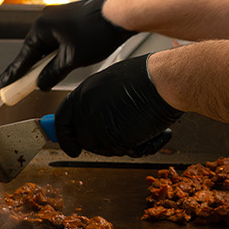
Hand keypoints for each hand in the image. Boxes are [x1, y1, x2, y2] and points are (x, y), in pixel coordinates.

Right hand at [0, 0, 134, 91]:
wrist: (120, 15)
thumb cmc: (96, 32)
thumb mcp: (71, 59)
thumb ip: (52, 74)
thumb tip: (41, 84)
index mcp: (42, 27)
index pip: (23, 56)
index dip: (13, 73)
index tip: (1, 84)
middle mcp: (47, 20)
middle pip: (33, 50)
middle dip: (27, 69)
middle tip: (15, 85)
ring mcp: (59, 19)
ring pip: (47, 46)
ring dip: (44, 62)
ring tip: (37, 79)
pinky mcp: (70, 21)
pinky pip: (57, 41)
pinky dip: (55, 54)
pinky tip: (57, 64)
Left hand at [51, 55, 182, 156]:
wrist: (165, 80)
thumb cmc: (149, 78)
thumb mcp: (113, 84)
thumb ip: (99, 102)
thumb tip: (92, 121)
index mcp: (86, 90)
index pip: (63, 119)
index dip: (66, 137)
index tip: (72, 148)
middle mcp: (87, 106)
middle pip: (84, 139)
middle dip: (102, 144)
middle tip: (122, 137)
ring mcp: (98, 121)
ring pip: (104, 148)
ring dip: (122, 144)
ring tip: (140, 126)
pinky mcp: (114, 135)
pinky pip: (123, 151)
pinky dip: (139, 146)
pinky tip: (150, 129)